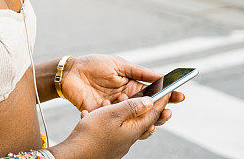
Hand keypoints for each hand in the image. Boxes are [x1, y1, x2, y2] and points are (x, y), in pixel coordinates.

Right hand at [51, 96, 168, 158]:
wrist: (75, 154)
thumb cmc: (92, 134)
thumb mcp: (113, 115)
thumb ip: (132, 107)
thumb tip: (150, 102)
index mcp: (134, 129)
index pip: (152, 113)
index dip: (160, 101)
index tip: (167, 92)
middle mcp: (129, 137)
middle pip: (142, 119)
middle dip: (143, 106)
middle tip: (147, 96)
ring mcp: (118, 142)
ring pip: (125, 122)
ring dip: (121, 110)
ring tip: (110, 101)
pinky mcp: (108, 143)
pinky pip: (112, 128)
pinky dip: (108, 117)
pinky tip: (95, 114)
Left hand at [60, 54, 183, 128]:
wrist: (69, 73)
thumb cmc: (93, 65)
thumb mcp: (118, 65)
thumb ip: (139, 72)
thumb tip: (162, 76)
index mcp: (133, 86)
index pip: (155, 94)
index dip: (169, 96)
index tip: (180, 97)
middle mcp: (127, 100)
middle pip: (149, 111)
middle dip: (160, 113)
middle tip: (167, 111)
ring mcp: (116, 109)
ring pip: (135, 120)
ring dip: (142, 118)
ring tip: (143, 111)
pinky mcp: (104, 115)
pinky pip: (115, 122)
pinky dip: (119, 119)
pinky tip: (120, 111)